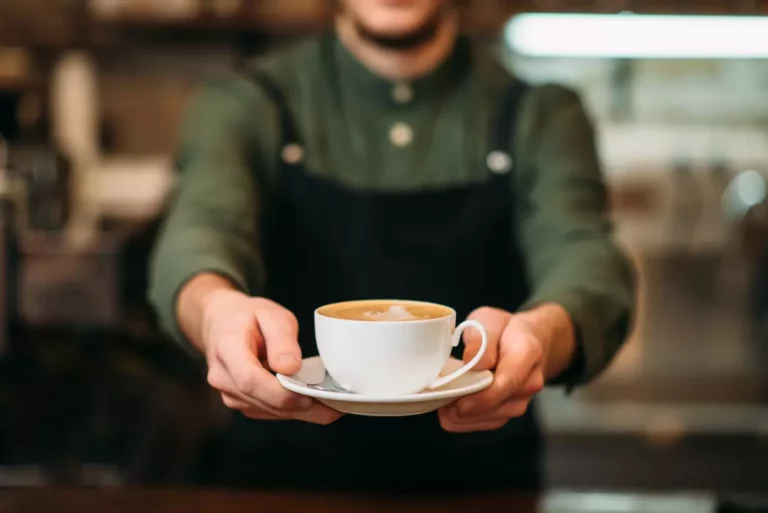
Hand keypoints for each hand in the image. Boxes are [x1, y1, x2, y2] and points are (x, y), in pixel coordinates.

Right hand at [201, 289, 342, 424]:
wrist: (221, 324)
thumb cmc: (248, 316)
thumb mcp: (270, 314)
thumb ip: (281, 340)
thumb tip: (290, 368)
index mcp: (227, 350)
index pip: (250, 381)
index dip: (282, 393)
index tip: (311, 395)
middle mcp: (223, 378)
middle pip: (264, 402)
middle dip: (301, 407)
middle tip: (337, 404)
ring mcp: (230, 394)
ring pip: (270, 412)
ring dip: (301, 412)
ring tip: (333, 404)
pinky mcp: (242, 403)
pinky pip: (269, 411)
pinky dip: (293, 409)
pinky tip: (315, 402)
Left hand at [438, 304, 573, 432]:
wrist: (526, 342)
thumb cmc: (504, 330)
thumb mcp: (489, 319)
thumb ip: (480, 338)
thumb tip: (471, 363)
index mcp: (528, 353)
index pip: (508, 382)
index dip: (482, 396)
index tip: (457, 401)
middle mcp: (529, 383)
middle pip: (495, 406)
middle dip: (463, 405)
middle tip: (437, 394)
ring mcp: (520, 402)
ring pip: (485, 419)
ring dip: (460, 413)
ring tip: (442, 395)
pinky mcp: (506, 414)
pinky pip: (481, 424)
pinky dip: (461, 418)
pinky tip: (449, 403)